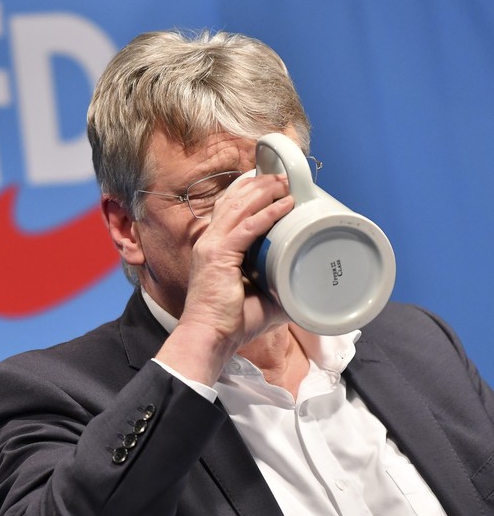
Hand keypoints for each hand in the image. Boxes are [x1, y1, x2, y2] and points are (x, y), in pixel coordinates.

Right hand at [155, 173, 293, 383]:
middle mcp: (209, 241)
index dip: (248, 194)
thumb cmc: (231, 321)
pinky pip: (246, 227)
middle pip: (232, 200)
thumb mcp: (259, 297)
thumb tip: (306, 286)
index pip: (227, 209)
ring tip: (285, 183)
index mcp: (213, 247)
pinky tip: (284, 205)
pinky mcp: (219, 255)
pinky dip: (267, 214)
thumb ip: (278, 286)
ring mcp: (211, 246)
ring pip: (238, 206)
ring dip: (264, 191)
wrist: (210, 337)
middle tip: (282, 178)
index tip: (271, 186)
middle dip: (258, 185)